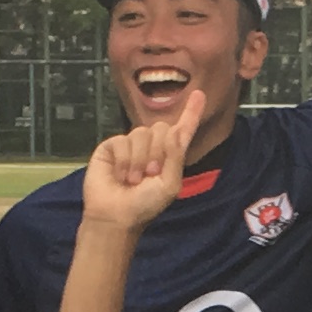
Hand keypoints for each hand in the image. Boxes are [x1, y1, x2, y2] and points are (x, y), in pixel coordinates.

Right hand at [81, 88, 202, 230]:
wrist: (116, 216)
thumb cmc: (144, 206)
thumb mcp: (169, 185)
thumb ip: (175, 156)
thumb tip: (174, 129)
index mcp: (169, 156)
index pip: (182, 129)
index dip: (191, 112)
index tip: (199, 94)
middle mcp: (151, 146)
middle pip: (161, 127)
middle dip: (158, 152)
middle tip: (150, 175)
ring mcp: (130, 145)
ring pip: (141, 133)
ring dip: (140, 160)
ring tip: (134, 180)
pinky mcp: (112, 146)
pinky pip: (122, 140)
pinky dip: (124, 161)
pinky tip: (121, 175)